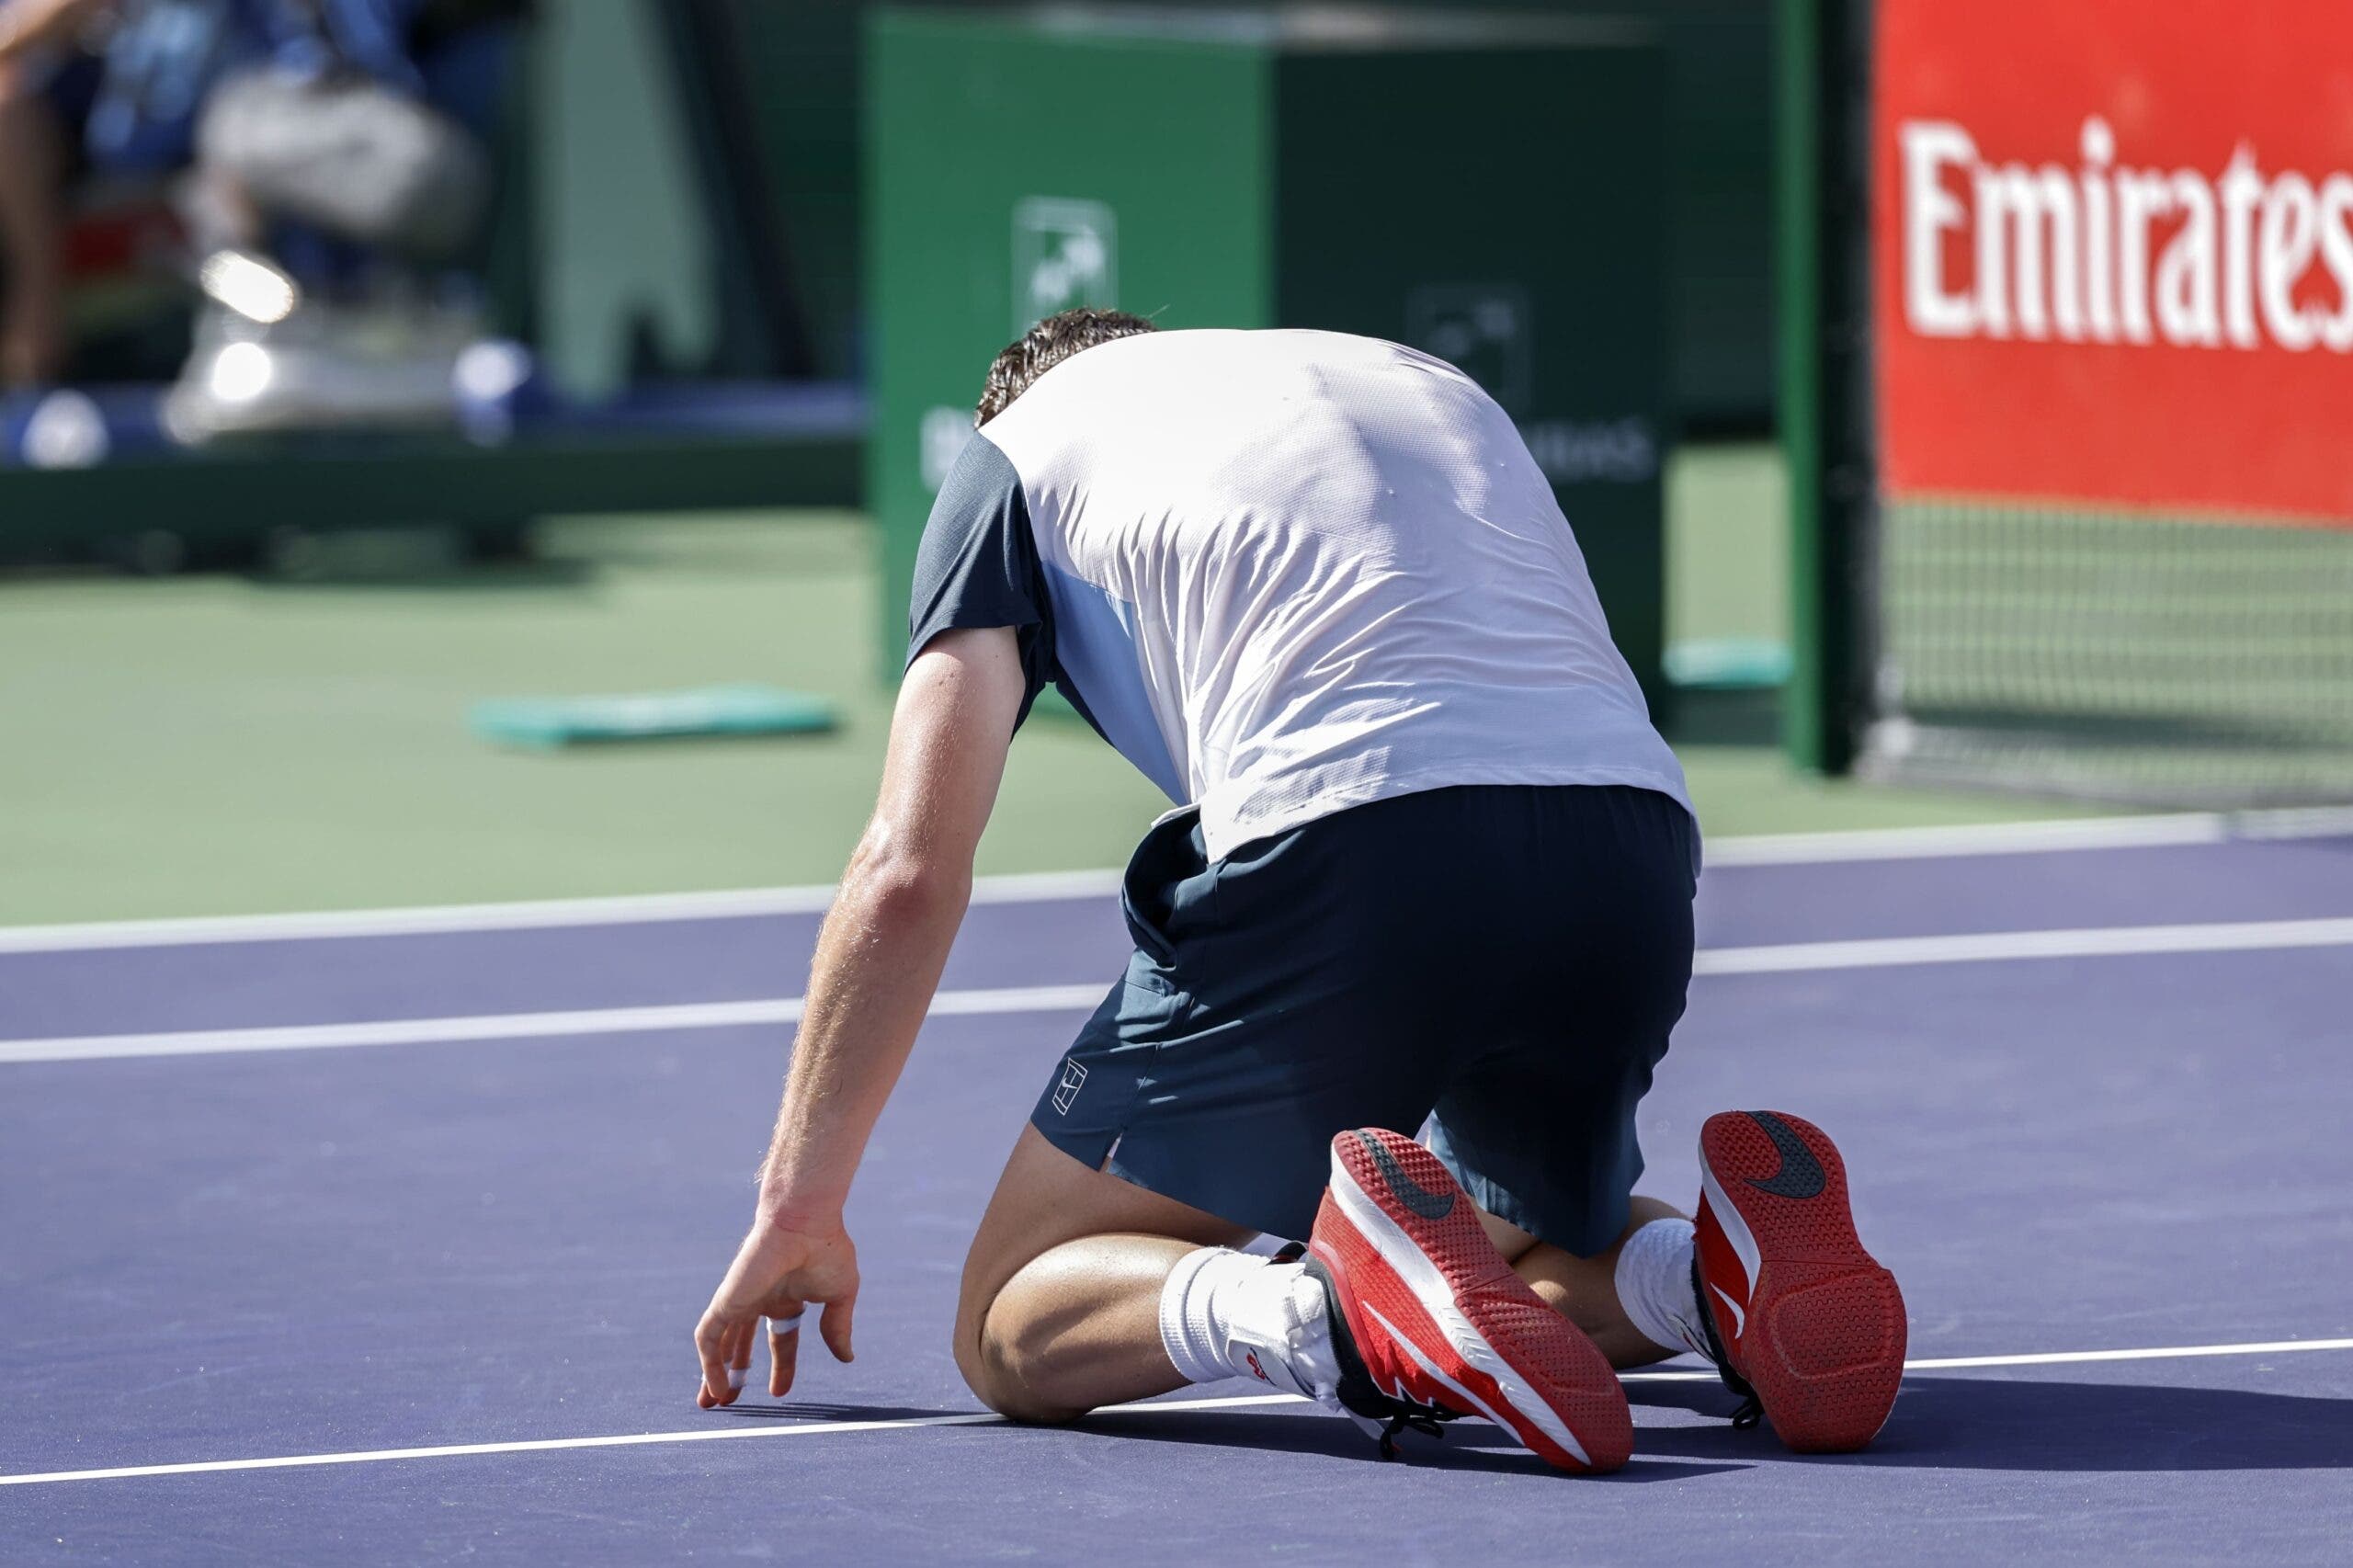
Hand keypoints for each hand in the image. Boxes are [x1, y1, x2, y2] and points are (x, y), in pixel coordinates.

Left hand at [693, 1215, 859, 1407]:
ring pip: (719, 1343)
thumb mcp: (840, 1296)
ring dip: (714, 1373)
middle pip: (741, 1342)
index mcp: (788, 1297)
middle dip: (736, 1371)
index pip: (780, 1337)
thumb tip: (847, 1358)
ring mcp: (741, 1300)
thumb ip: (838, 1328)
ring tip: (712, 1403)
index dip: (780, 1364)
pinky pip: (709, 1337)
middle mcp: (761, 1299)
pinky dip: (710, 1364)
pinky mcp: (726, 1300)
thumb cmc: (826, 1248)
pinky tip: (716, 1386)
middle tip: (729, 1401)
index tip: (779, 1392)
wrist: (804, 1222)